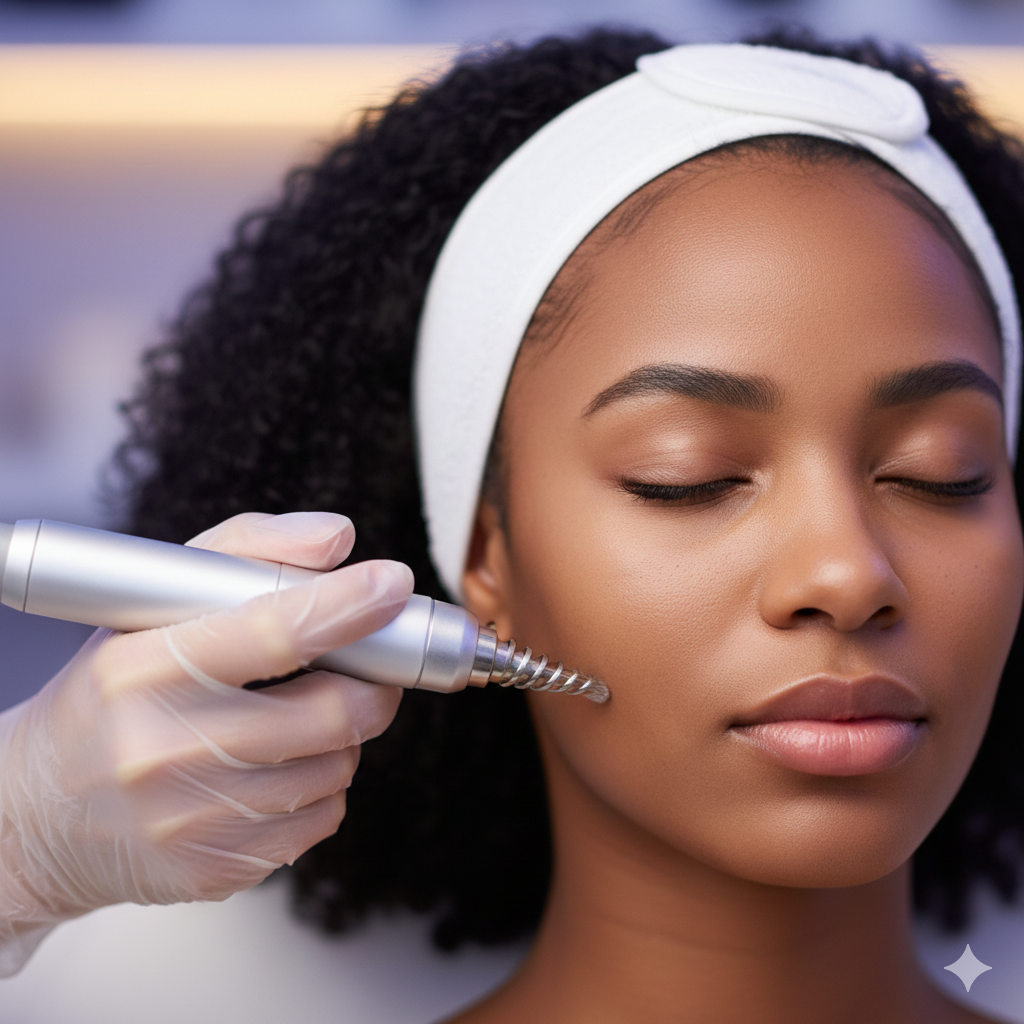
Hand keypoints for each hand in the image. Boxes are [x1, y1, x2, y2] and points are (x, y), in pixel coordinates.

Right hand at [0, 512, 411, 975]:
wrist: (37, 815)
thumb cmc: (110, 694)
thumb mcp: (154, 605)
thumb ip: (246, 551)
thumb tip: (338, 540)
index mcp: (144, 670)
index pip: (273, 631)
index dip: (349, 605)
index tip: (393, 584)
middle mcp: (163, 749)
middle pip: (332, 712)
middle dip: (375, 682)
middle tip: (369, 664)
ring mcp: (190, 820)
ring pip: (338, 765)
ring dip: (343, 734)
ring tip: (297, 716)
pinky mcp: (217, 869)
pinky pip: (321, 817)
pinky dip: (320, 784)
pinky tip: (276, 768)